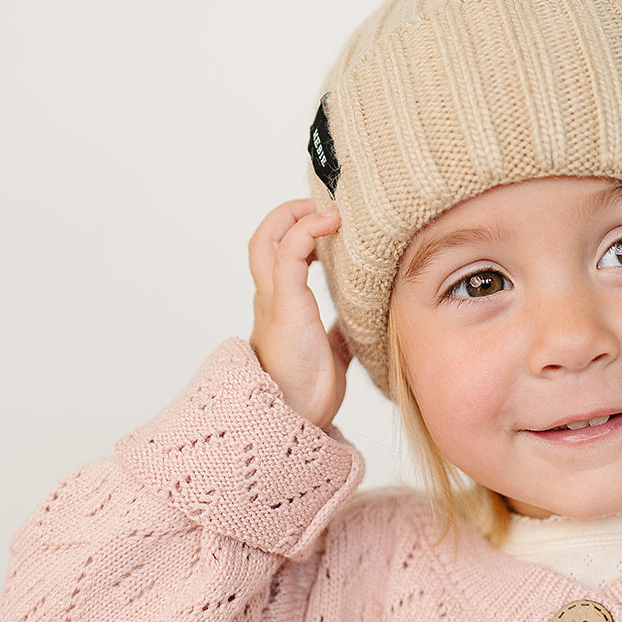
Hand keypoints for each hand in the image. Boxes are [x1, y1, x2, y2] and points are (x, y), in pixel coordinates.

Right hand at [248, 200, 351, 431]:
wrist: (296, 416)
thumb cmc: (308, 390)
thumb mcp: (330, 353)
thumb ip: (337, 334)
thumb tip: (357, 324)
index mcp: (282, 308)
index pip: (280, 257)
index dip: (298, 233)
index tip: (329, 223)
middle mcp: (271, 298)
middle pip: (264, 239)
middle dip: (290, 214)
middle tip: (325, 205)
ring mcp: (274, 300)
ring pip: (268, 240)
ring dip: (295, 215)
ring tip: (328, 208)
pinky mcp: (284, 304)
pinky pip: (288, 254)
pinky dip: (306, 230)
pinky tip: (331, 222)